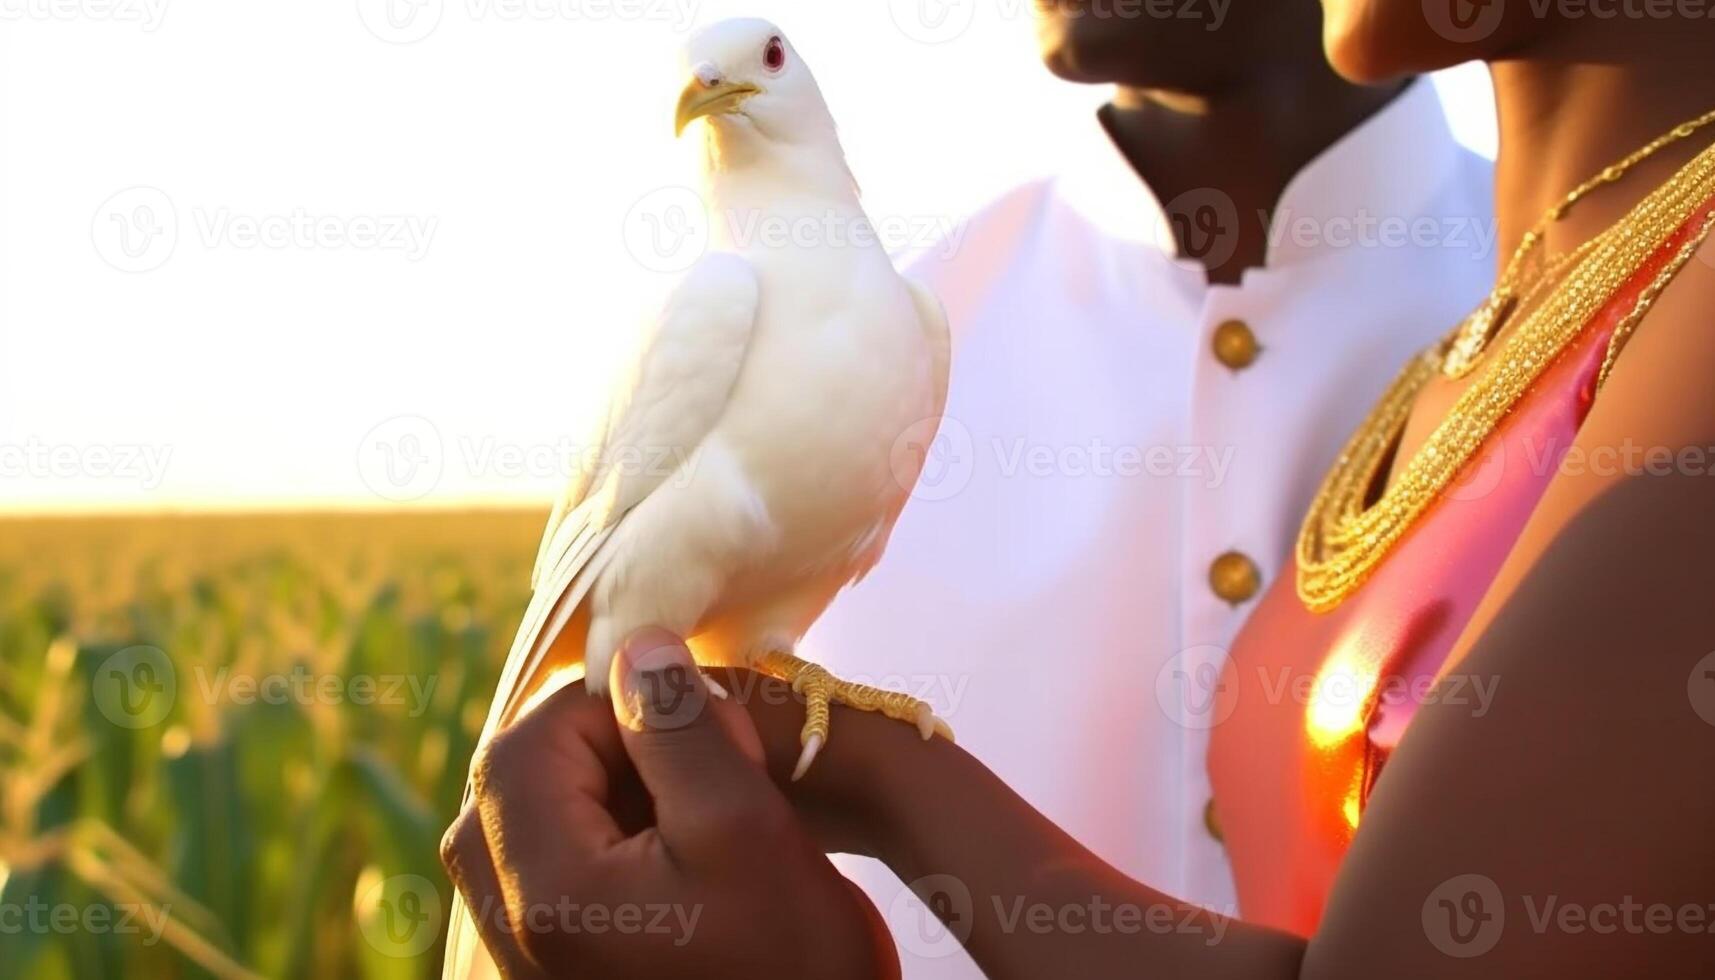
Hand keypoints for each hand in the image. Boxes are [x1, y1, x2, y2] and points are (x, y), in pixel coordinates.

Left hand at [439, 628, 898, 978]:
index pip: (529, 741)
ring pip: (529, 820)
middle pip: (515, 779)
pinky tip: (676, 857)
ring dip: (607, 789)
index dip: (610, 706)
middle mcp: (511, 926)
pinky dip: (602, 838)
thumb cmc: (788, 964)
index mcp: (544, 889)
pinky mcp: (553, 969)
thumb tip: (638, 644)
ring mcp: (525, 955)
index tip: (696, 724)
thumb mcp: (747, 827)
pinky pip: (544, 870)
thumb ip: (681, 726)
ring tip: (695, 810)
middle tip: (699, 765)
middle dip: (604, 747)